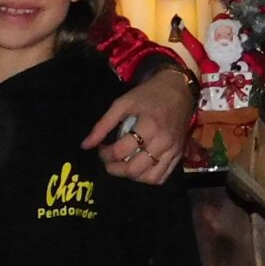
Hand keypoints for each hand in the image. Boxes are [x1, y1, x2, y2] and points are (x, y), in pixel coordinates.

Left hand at [85, 65, 196, 184]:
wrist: (179, 88)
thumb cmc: (149, 94)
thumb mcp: (123, 102)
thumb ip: (103, 124)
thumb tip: (85, 146)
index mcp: (149, 126)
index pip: (121, 151)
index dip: (105, 153)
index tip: (101, 147)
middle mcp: (163, 141)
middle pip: (134, 169)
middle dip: (115, 168)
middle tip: (109, 160)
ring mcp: (173, 150)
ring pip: (150, 177)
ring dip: (132, 176)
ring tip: (124, 165)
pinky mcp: (179, 154)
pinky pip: (163, 176)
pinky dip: (148, 178)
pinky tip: (140, 168)